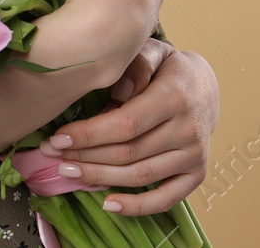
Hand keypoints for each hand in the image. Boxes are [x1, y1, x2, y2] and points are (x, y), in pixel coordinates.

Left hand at [39, 38, 218, 214]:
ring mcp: (194, 155)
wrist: (205, 86)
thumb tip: (119, 90)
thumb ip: (136, 63)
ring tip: (68, 171)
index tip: (58, 138)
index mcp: (175, 96)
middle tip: (53, 154)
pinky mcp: (196, 174)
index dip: (89, 135)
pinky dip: (137, 207)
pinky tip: (108, 204)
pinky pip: (166, 199)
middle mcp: (188, 129)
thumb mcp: (154, 51)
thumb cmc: (168, 68)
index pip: (126, 124)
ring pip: (139, 175)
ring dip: (99, 178)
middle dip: (85, 155)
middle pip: (128, 153)